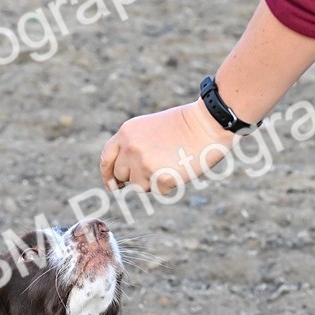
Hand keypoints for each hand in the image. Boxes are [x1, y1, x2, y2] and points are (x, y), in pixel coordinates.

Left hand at [99, 99, 235, 193]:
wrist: (207, 123)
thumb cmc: (184, 125)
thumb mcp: (149, 128)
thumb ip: (133, 146)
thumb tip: (122, 177)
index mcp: (126, 133)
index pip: (107, 158)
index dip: (107, 174)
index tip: (112, 185)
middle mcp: (130, 149)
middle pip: (121, 176)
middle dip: (135, 177)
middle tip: (155, 168)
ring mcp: (144, 164)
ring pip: (139, 186)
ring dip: (153, 181)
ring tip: (170, 163)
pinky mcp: (159, 178)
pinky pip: (159, 191)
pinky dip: (169, 185)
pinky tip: (179, 168)